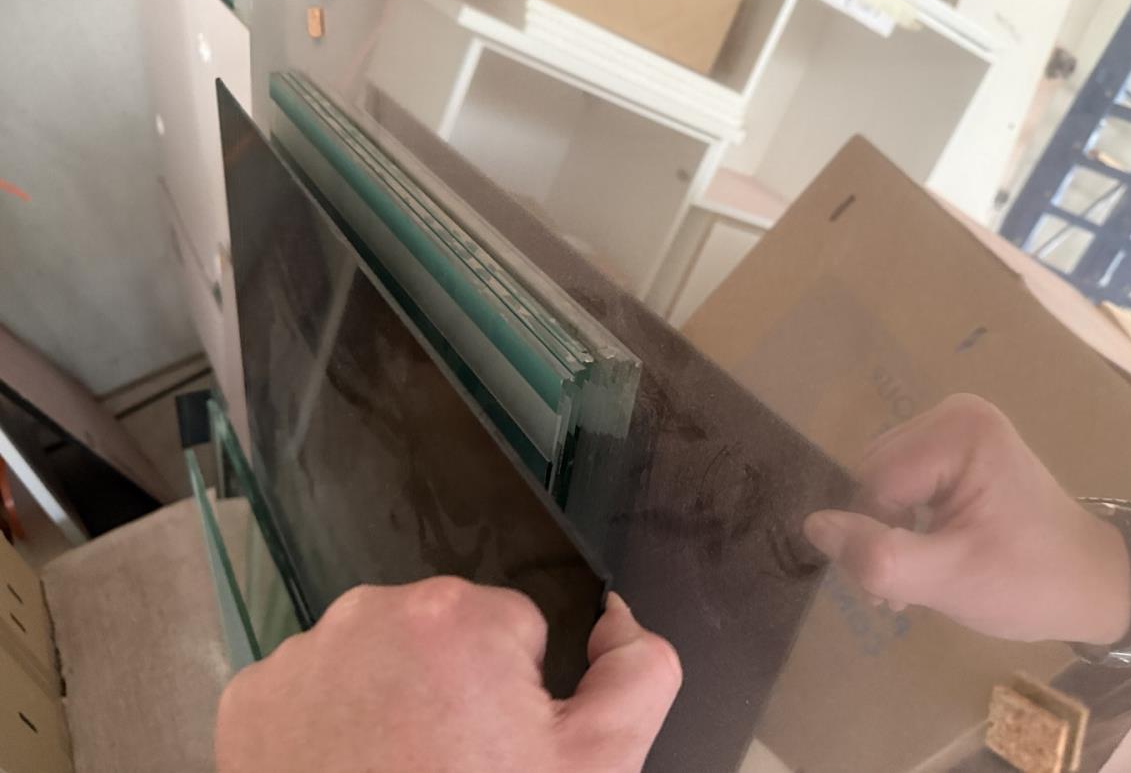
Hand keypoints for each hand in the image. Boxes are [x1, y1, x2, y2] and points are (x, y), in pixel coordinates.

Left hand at [215, 578, 681, 772]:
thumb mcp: (597, 764)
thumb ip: (638, 670)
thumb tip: (618, 616)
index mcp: (456, 615)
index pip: (513, 626)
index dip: (516, 690)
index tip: (498, 741)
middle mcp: (369, 614)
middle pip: (440, 634)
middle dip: (454, 685)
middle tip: (453, 761)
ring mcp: (302, 655)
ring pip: (375, 657)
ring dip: (391, 699)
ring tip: (399, 769)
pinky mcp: (251, 698)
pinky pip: (313, 689)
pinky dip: (331, 724)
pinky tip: (351, 771)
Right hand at [803, 394, 1130, 644]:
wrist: (1097, 586)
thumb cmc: (1030, 583)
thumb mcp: (949, 579)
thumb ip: (879, 556)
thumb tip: (812, 526)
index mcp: (957, 431)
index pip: (875, 483)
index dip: (876, 538)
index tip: (900, 593)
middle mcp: (954, 413)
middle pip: (874, 476)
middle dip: (880, 534)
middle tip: (909, 589)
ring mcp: (957, 426)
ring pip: (880, 480)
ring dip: (888, 532)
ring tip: (920, 575)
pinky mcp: (957, 445)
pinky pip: (901, 479)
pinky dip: (904, 520)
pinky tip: (928, 551)